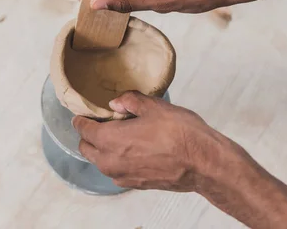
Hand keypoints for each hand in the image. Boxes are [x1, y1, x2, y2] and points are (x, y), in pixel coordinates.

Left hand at [72, 91, 224, 190]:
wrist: (205, 164)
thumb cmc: (180, 134)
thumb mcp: (154, 106)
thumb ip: (129, 101)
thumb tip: (116, 103)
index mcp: (109, 140)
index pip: (83, 129)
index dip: (82, 119)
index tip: (85, 113)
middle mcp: (110, 162)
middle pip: (86, 148)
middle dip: (90, 135)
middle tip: (104, 122)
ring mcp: (122, 176)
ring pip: (100, 162)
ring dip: (103, 149)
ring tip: (120, 134)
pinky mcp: (136, 184)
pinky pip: (116, 171)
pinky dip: (118, 160)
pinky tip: (133, 149)